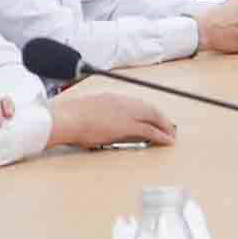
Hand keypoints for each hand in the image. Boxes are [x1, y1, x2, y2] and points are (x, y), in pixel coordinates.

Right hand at [46, 92, 176, 149]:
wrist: (66, 119)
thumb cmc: (68, 118)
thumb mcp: (85, 112)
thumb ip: (97, 115)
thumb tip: (99, 125)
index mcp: (112, 98)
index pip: (136, 103)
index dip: (147, 111)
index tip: (153, 117)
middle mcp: (122, 102)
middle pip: (149, 108)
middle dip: (161, 117)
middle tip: (168, 125)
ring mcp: (126, 112)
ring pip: (153, 117)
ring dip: (164, 125)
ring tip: (171, 134)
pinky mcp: (127, 125)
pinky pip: (150, 130)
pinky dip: (161, 135)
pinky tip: (167, 140)